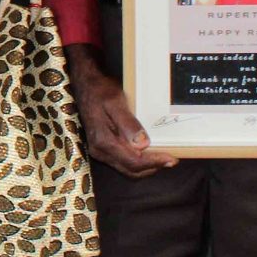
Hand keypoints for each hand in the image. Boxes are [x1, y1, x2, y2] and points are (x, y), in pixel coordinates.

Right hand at [65, 47, 175, 177]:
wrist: (85, 86)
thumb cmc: (101, 91)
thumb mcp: (116, 102)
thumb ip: (128, 123)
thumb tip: (142, 144)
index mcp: (104, 141)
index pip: (133, 161)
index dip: (154, 162)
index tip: (171, 159)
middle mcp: (100, 151)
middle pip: (131, 170)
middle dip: (152, 167)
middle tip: (171, 160)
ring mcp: (100, 151)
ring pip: (127, 169)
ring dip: (146, 167)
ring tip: (163, 158)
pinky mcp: (102, 148)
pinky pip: (123, 163)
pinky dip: (138, 162)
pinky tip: (148, 154)